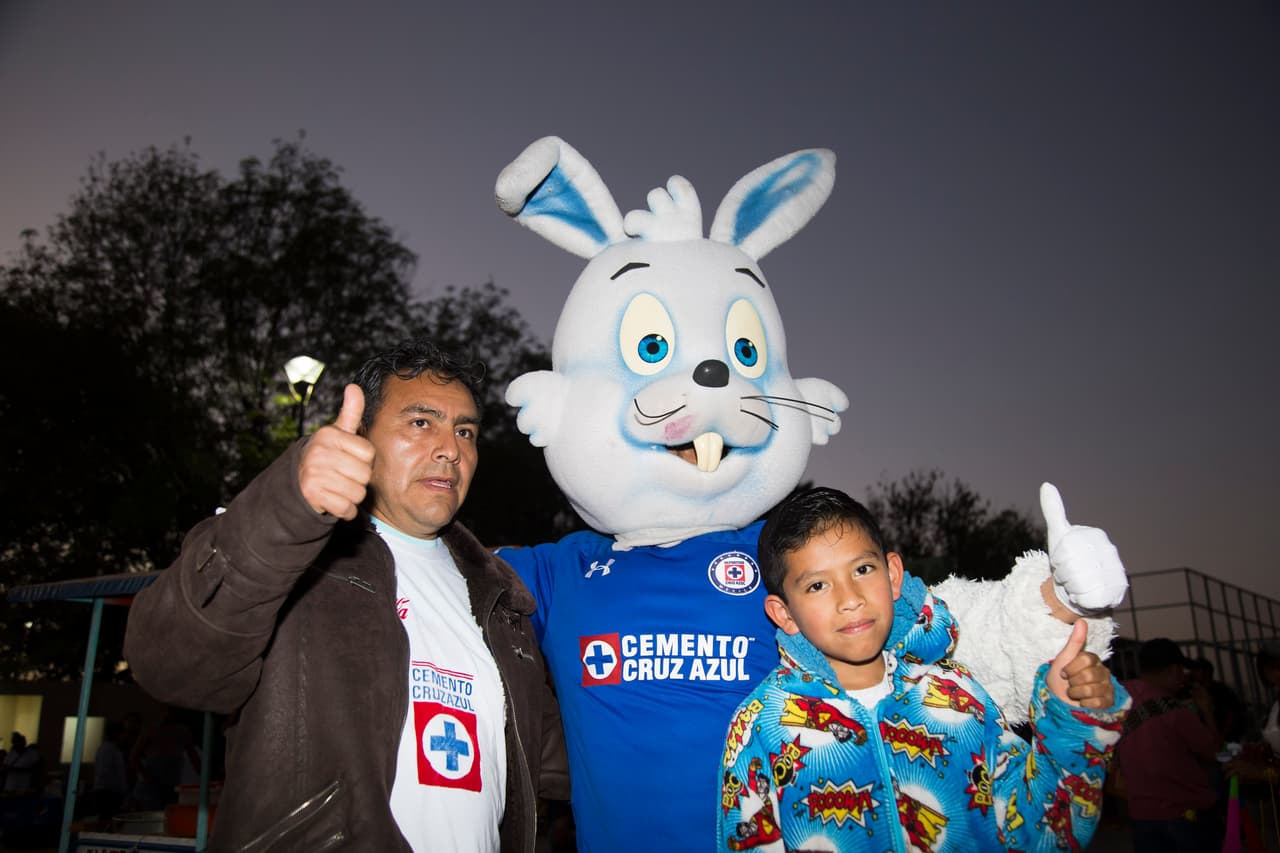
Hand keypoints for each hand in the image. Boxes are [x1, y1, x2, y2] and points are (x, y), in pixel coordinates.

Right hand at [297, 384, 374, 519]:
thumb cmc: (328, 456)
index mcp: (328, 434)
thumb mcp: (338, 433)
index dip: (363, 460)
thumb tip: (354, 387)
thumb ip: (350, 412)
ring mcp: (314, 473)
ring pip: (357, 493)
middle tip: (342, 475)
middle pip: (364, 475)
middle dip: (358, 480)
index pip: (368, 453)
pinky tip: (334, 501)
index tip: (348, 458)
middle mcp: (319, 452)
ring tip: (338, 487)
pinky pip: (346, 508)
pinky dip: (345, 509)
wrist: (298, 483)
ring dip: (352, 496)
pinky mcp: (312, 495)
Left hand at [1042, 483, 1127, 613]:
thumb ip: (1053, 510)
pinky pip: (1093, 598)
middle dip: (1065, 576)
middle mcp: (1109, 550)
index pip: (1064, 554)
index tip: (1061, 561)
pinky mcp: (1120, 589)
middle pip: (1073, 570)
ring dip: (1073, 588)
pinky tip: (1087, 593)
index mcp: (1094, 535)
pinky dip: (1084, 600)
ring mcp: (1116, 569)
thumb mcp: (1058, 533)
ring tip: (1077, 583)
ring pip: (1082, 585)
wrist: (1081, 583)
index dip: (1058, 563)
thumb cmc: (1067, 557)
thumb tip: (1047, 484)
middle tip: (1069, 575)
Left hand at [1048, 620, 1114, 708]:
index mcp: (1093, 660)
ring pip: (1093, 689)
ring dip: (1077, 693)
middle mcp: (1103, 672)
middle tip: (1069, 684)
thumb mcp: (1063, 658)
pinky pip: (1098, 702)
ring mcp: (1107, 687)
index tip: (1064, 672)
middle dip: (1073, 681)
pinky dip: (1085, 704)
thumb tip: (1082, 620)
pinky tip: (1083, 702)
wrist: (1057, 700)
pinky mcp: (1108, 702)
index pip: (1085, 659)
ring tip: (1074, 693)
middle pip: (1089, 675)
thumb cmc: (1059, 678)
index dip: (1071, 668)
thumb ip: (1075, 641)